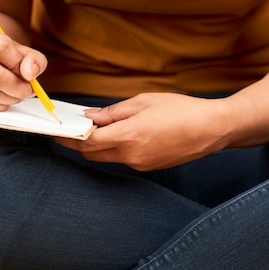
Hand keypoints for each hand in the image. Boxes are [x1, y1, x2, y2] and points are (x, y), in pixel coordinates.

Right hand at [0, 25, 47, 110]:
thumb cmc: (5, 56)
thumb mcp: (23, 51)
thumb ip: (34, 59)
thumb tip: (30, 73)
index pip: (2, 48)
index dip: (19, 65)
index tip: (29, 76)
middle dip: (17, 89)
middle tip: (26, 92)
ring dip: (9, 99)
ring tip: (16, 95)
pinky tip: (3, 100)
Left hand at [57, 93, 229, 169]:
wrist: (212, 128)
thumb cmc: (180, 110)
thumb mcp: (143, 102)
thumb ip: (113, 112)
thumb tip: (90, 117)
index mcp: (128, 136)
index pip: (87, 142)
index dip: (69, 137)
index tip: (56, 131)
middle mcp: (131, 156)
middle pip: (93, 154)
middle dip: (80, 143)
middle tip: (72, 129)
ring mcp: (141, 165)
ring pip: (108, 157)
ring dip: (99, 146)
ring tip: (98, 128)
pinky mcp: (149, 167)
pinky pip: (125, 159)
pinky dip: (116, 149)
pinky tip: (122, 135)